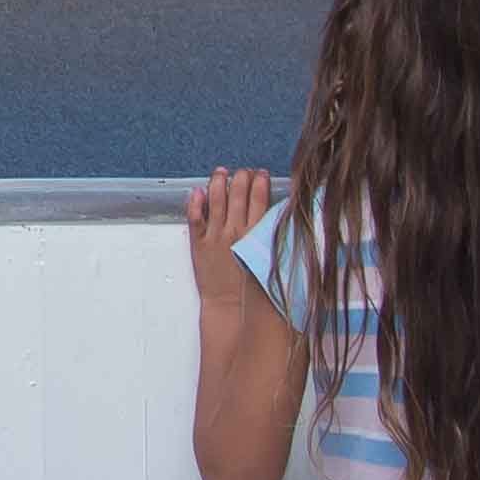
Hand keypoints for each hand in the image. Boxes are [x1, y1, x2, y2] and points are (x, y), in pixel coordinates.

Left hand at [185, 168, 277, 302]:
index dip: (260, 183)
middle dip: (241, 178)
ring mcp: (215, 235)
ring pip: (216, 199)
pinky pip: (194, 216)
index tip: (262, 174)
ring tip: (221, 172)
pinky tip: (198, 191)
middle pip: (238, 195)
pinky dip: (195, 201)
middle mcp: (235, 232)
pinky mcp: (198, 242)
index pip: (260, 200)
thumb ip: (275, 241)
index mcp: (255, 236)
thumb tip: (285, 222)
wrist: (229, 307)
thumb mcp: (272, 263)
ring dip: (219, 182)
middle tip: (244, 171)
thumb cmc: (253, 290)